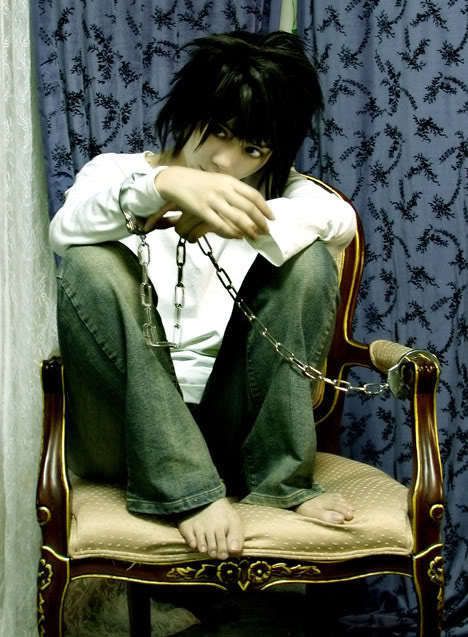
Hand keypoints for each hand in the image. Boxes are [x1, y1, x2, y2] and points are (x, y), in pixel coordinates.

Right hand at [154, 166, 273, 240]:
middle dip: (260, 221)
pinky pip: (220, 224)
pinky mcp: (202, 210)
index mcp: (230, 181)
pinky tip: (238, 236)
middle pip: (248, 208)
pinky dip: (231, 232)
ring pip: (237, 217)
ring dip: (248, 229)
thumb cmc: (199, 182)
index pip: (253, 195)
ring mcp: (213, 200)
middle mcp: (223, 189)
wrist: (175, 180)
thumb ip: (233, 190)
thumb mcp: (219, 180)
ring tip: (255, 237)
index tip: (271, 218)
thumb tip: (250, 204)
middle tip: (266, 231)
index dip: (264, 208)